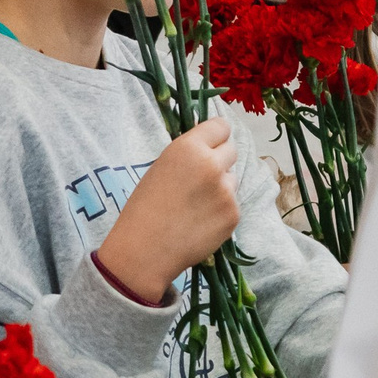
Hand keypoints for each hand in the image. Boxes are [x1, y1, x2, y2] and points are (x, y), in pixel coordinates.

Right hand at [96, 119, 239, 300]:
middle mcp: (212, 165)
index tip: (211, 144)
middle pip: (232, 150)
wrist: (144, 251)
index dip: (216, 136)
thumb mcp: (161, 167)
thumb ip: (188, 154)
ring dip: (221, 187)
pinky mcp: (234, 215)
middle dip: (220, 160)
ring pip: (232, 179)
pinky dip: (221, 211)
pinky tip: (200, 222)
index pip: (221, 126)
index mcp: (189, 148)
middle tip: (201, 177)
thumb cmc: (144, 208)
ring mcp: (226, 191)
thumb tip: (209, 147)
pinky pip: (232, 204)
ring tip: (195, 205)